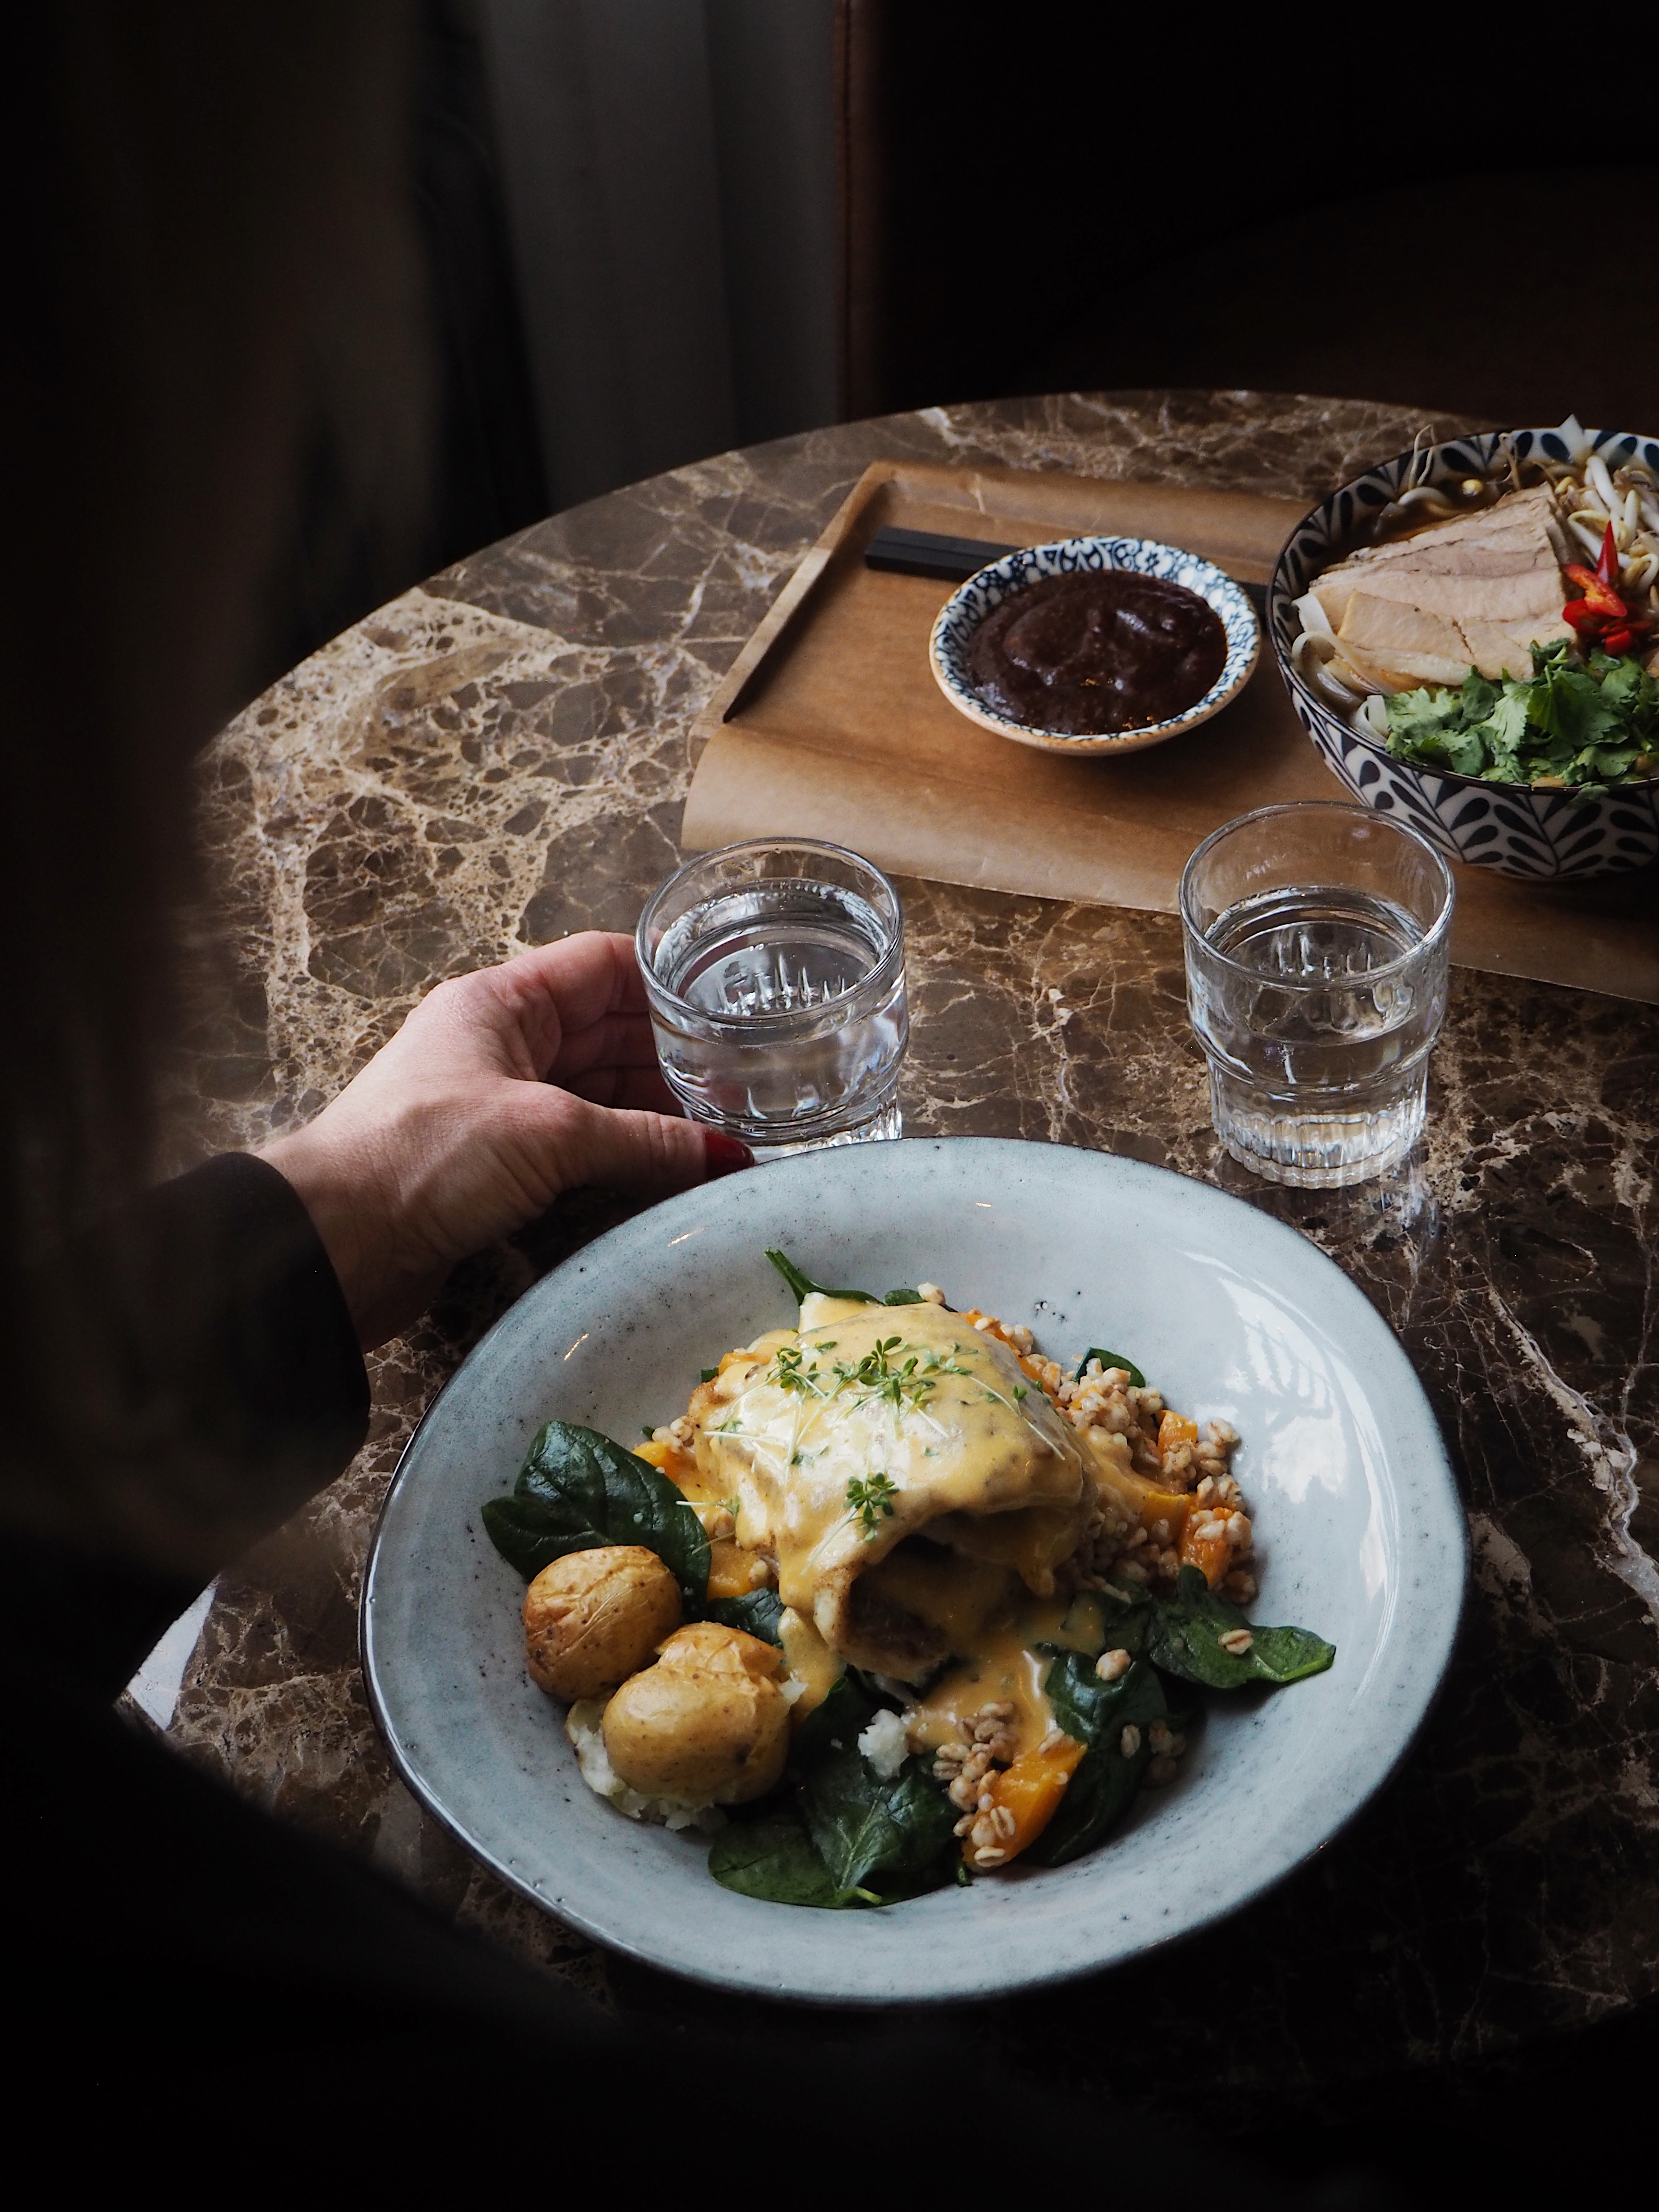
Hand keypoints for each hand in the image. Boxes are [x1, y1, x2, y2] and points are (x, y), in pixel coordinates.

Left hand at [259, 932, 750, 1347]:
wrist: (333, 1246)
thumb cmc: (420, 1157)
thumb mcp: (548, 1134)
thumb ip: (644, 1141)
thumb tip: (727, 1156)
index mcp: (501, 1004)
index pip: (602, 965)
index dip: (669, 978)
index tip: (732, 1001)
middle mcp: (502, 1047)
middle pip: (608, 1034)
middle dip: (675, 1058)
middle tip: (749, 1087)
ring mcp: (500, 1108)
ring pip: (599, 1096)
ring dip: (656, 1114)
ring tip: (726, 1134)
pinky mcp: (497, 1168)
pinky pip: (580, 1150)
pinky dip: (626, 1158)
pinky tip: (673, 1173)